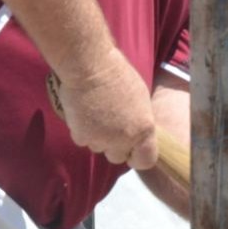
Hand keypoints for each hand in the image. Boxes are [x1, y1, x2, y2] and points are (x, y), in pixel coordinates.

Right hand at [53, 50, 158, 169]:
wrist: (91, 67)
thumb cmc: (119, 77)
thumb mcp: (140, 100)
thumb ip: (139, 122)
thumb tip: (136, 135)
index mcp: (144, 129)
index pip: (146, 160)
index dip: (138, 156)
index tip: (132, 150)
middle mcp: (124, 139)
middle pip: (118, 157)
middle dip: (115, 146)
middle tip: (111, 126)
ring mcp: (101, 140)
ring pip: (99, 148)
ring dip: (98, 137)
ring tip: (97, 114)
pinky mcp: (81, 137)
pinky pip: (83, 140)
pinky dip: (83, 130)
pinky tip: (85, 112)